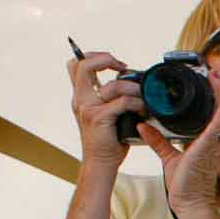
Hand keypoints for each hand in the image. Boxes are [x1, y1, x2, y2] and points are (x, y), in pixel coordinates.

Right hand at [68, 50, 135, 166]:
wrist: (100, 162)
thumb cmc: (108, 139)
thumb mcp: (105, 113)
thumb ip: (111, 99)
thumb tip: (130, 83)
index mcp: (81, 95)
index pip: (76, 64)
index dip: (94, 56)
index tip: (116, 64)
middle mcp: (80, 99)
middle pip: (83, 65)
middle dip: (105, 59)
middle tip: (122, 67)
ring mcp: (88, 108)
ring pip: (111, 85)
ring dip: (133, 88)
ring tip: (142, 96)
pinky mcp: (99, 118)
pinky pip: (122, 102)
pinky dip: (137, 103)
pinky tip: (143, 110)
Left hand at [140, 68, 219, 218]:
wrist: (189, 203)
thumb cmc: (185, 186)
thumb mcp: (168, 157)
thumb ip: (158, 140)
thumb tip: (143, 126)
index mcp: (207, 141)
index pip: (214, 114)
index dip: (215, 97)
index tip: (208, 81)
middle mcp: (215, 139)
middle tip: (215, 72)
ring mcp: (216, 141)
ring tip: (218, 75)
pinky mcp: (211, 143)